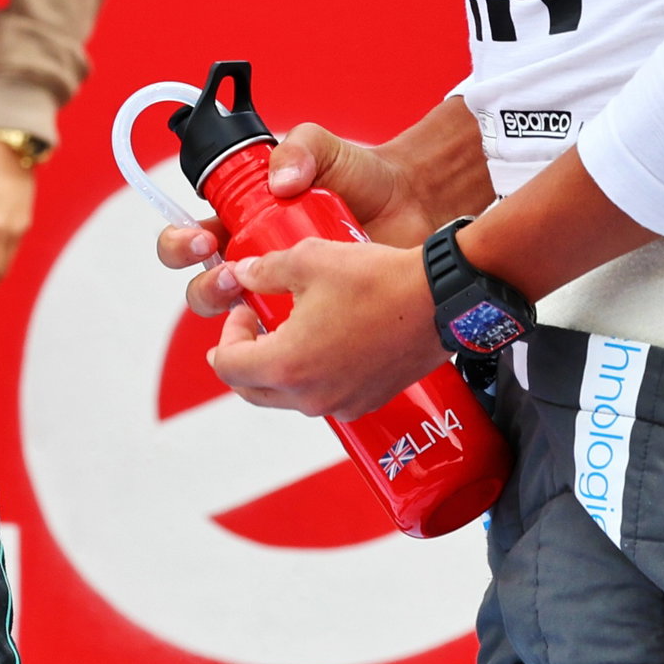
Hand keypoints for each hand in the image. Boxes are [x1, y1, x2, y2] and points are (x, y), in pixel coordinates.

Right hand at [157, 125, 427, 321]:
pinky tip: (300, 331)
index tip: (205, 239)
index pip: (192, 239)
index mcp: (244, 221)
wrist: (414, 206)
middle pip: (205, 289)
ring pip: (239, 326)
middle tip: (231, 275)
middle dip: (206, 287)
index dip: (182, 245)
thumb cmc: (365, 178)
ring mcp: (286, 298)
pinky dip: (283, 346)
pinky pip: (287, 348)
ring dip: (237, 321)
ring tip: (260, 305)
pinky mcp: (316, 326)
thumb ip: (298, 147)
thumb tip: (278, 182)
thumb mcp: (325, 150)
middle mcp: (257, 262)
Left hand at [209, 238, 443, 421]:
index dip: (226, 337)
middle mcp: (311, 396)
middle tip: (255, 321)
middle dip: (245, 356)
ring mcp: (341, 404)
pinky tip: (324, 338)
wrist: (437, 300)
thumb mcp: (307, 259)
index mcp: (288, 364)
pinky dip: (311, 375)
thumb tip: (242, 274)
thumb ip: (264, 270)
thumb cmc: (376, 280)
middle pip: (253, 391)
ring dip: (278, 366)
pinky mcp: (366, 402)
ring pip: (288, 397)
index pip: (229, 368)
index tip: (242, 310)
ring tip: (290, 325)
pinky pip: (322, 397)